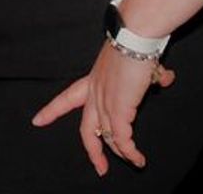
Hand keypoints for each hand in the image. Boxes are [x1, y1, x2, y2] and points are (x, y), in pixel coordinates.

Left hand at [30, 44, 173, 176]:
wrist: (136, 35)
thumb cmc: (136, 41)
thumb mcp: (135, 61)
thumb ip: (147, 73)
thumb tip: (165, 76)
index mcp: (93, 79)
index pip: (67, 97)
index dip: (52, 111)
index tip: (37, 121)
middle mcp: (95, 92)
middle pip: (86, 128)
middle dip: (92, 150)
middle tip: (100, 167)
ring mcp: (105, 101)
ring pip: (107, 136)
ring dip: (121, 153)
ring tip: (134, 162)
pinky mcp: (118, 109)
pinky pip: (122, 139)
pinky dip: (130, 151)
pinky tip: (138, 158)